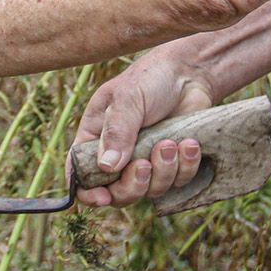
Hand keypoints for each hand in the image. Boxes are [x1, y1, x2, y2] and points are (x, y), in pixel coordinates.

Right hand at [74, 39, 215, 209]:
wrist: (189, 73)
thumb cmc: (149, 79)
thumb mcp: (127, 98)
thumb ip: (117, 131)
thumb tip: (106, 167)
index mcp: (96, 139)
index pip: (81, 175)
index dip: (89, 193)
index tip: (104, 197)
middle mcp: (119, 157)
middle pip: (118, 194)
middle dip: (132, 186)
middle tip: (144, 164)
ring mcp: (147, 162)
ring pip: (151, 190)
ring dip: (163, 171)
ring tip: (170, 143)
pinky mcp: (173, 165)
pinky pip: (179, 182)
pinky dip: (185, 166)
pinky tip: (189, 143)